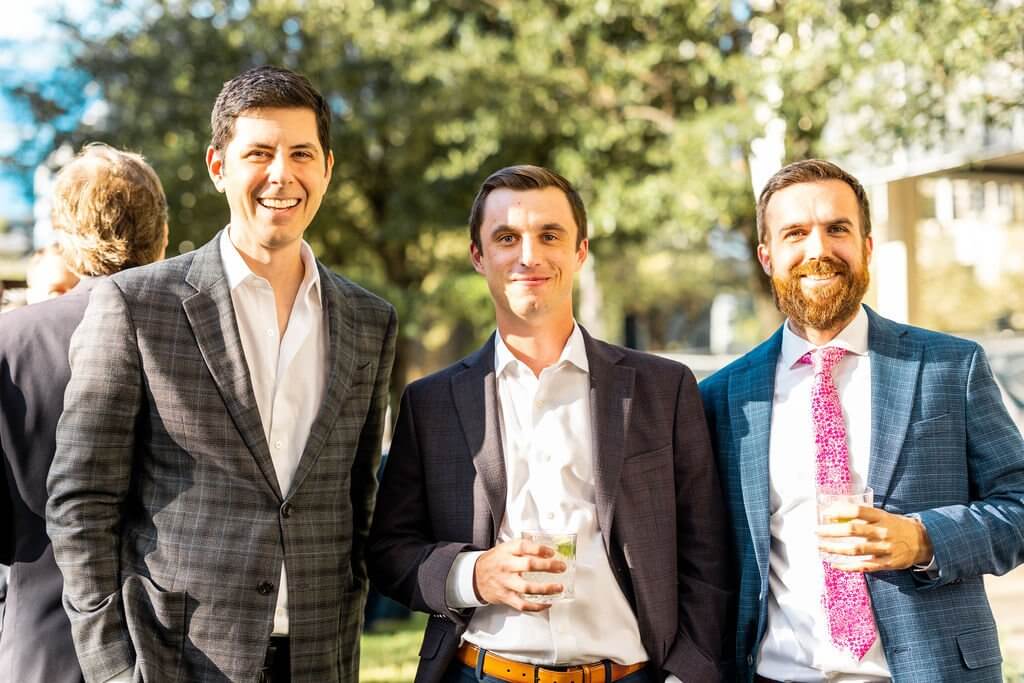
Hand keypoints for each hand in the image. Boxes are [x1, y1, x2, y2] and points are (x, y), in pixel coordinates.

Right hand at [473, 538, 564, 611]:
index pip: (524, 546)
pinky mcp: (506, 597)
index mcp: (507, 552)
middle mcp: (506, 566)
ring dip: (546, 588)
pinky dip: (536, 606)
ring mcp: (506, 583)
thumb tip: (547, 550)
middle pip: (529, 565)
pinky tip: (546, 603)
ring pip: (528, 588)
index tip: (551, 552)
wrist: (475, 576)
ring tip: (558, 587)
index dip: (540, 549)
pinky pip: (522, 604)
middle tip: (561, 567)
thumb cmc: (495, 561)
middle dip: (548, 567)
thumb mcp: (506, 548)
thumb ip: (523, 548)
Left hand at [817, 504, 933, 571]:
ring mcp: (885, 548)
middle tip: (817, 531)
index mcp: (881, 517)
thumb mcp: (884, 515)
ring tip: (820, 547)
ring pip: (855, 549)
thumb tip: (836, 511)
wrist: (923, 542)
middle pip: (852, 530)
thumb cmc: (896, 526)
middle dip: (831, 531)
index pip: (857, 511)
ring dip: (834, 549)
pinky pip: (863, 566)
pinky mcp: (887, 563)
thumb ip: (864, 515)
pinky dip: (847, 566)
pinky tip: (835, 564)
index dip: (840, 511)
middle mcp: (882, 532)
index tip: (825, 514)